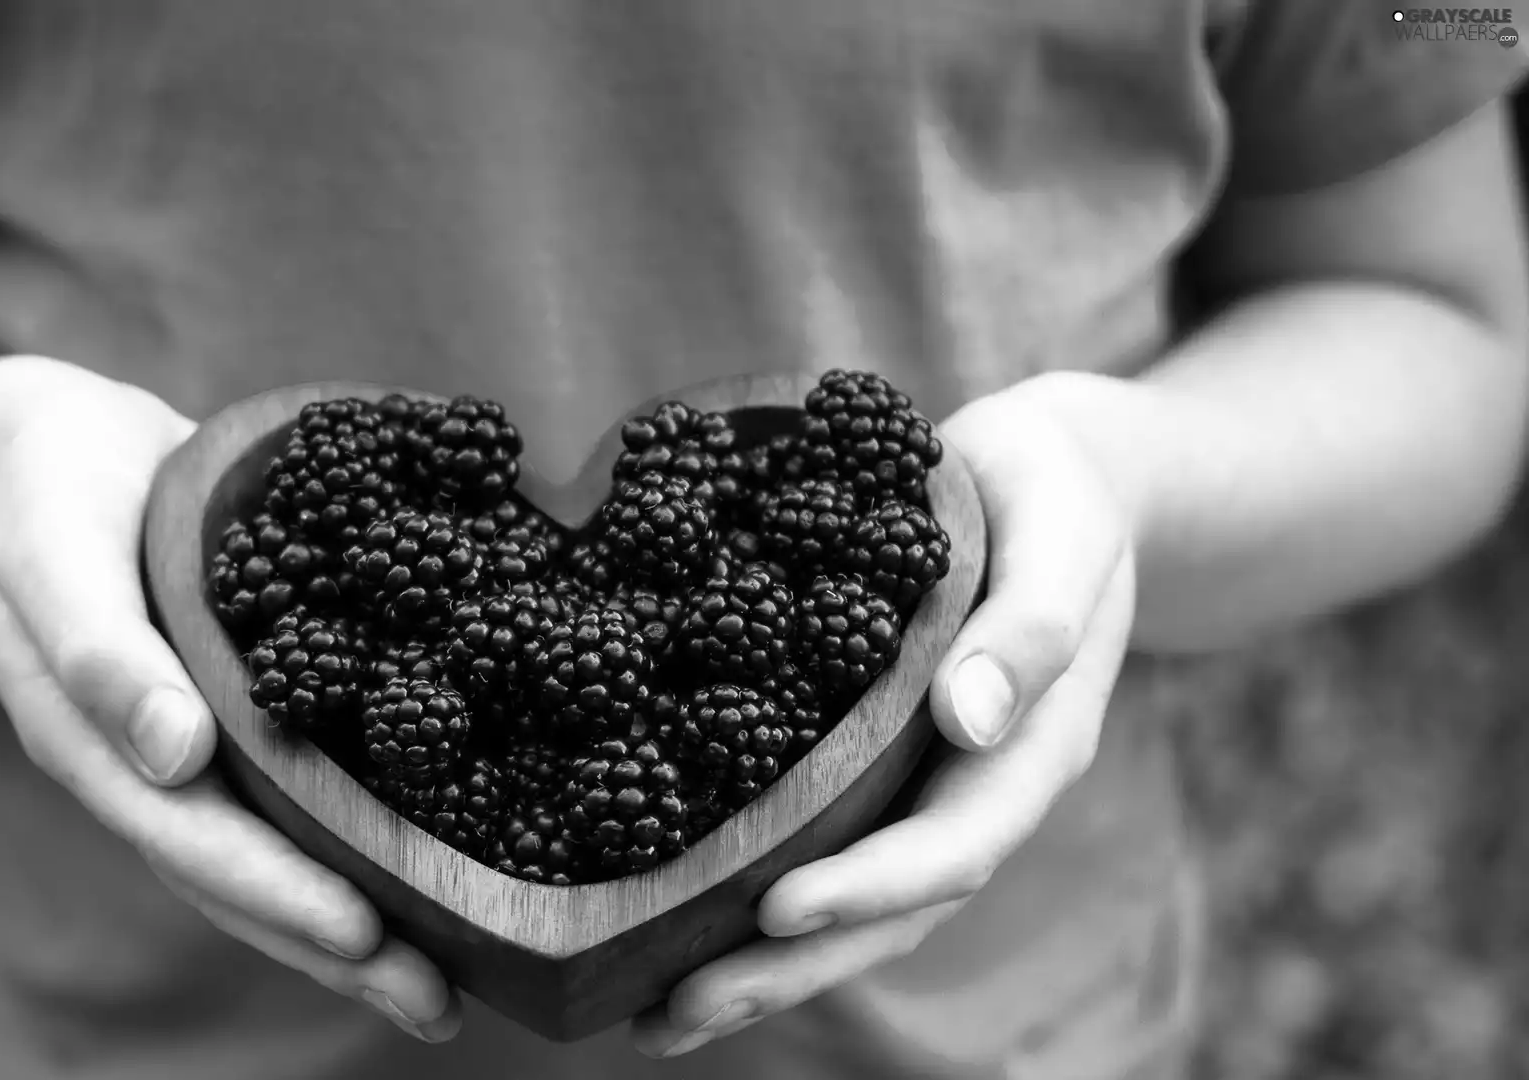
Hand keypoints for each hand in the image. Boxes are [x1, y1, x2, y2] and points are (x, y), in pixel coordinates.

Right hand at [0, 356, 461, 1043]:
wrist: (52, 449)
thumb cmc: (41, 487)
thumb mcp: (47, 544)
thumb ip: (96, 647)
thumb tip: (175, 754)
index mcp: (94, 742)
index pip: (188, 840)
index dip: (275, 892)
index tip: (360, 933)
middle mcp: (150, 768)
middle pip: (241, 880)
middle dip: (336, 947)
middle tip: (437, 1002)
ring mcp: (195, 752)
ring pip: (276, 856)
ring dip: (355, 925)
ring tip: (448, 984)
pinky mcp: (240, 715)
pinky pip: (297, 795)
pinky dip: (357, 842)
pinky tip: (430, 871)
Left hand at [632, 377, 1139, 1057]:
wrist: (1054, 479)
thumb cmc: (1058, 493)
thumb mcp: (1062, 533)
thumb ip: (1032, 624)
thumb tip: (968, 718)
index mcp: (1033, 746)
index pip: (955, 843)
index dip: (871, 886)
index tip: (778, 908)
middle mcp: (975, 789)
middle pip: (890, 910)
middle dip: (787, 967)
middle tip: (675, 1015)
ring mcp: (924, 787)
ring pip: (850, 902)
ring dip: (758, 965)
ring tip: (652, 1017)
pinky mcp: (874, 765)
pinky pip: (818, 843)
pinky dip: (749, 898)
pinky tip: (670, 925)